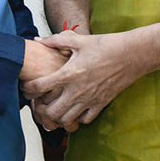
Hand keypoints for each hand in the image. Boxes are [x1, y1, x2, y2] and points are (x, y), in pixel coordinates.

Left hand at [26, 30, 142, 131]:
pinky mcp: (101, 104)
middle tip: (40, 101)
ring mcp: (89, 100)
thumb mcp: (79, 40)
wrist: (132, 55)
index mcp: (69, 73)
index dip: (28, 88)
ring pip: (66, 120)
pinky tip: (76, 107)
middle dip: (41, 109)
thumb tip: (38, 40)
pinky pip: (84, 120)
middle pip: (50, 112)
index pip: (40, 87)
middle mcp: (77, 91)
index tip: (27, 87)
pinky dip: (77, 117)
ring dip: (58, 115)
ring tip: (56, 106)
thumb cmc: (106, 45)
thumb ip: (56, 40)